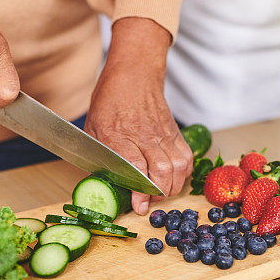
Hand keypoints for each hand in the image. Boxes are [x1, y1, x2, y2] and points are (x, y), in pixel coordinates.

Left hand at [84, 18, 192, 214]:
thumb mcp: (92, 128)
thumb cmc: (109, 102)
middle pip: (162, 171)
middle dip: (158, 194)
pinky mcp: (174, 132)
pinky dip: (183, 173)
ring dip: (172, 186)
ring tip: (160, 193)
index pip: (135, 168)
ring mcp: (162, 133)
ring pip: (178, 167)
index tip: (138, 205)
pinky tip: (173, 179)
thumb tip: (100, 183)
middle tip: (147, 202)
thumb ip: (97, 156)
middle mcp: (144, 135)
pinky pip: (187, 157)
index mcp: (118, 134)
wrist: (134, 74)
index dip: (140, 190)